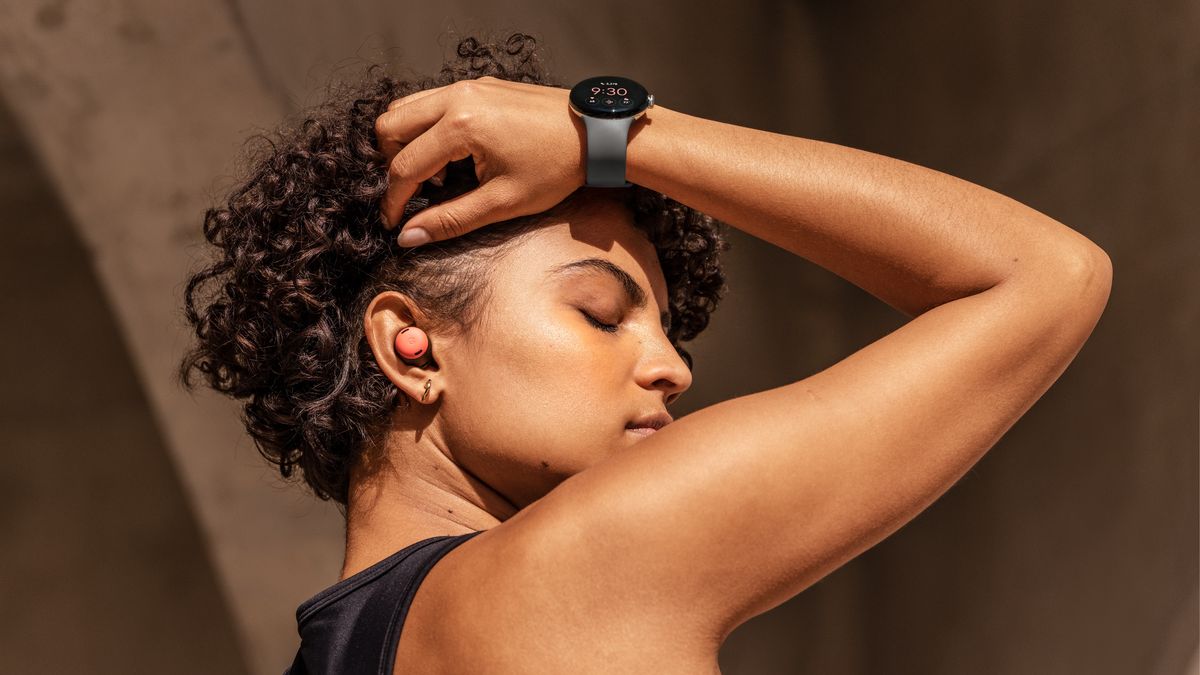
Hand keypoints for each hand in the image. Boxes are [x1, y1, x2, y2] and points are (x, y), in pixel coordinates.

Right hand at [375, 76, 586, 245]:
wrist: (595, 134)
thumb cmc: (557, 167)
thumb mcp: (503, 202)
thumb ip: (451, 220)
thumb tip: (409, 237)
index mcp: (461, 126)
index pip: (405, 166)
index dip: (395, 200)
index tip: (394, 223)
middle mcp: (457, 97)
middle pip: (390, 125)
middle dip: (391, 163)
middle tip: (414, 193)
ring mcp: (467, 86)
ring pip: (406, 107)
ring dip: (407, 142)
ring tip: (437, 175)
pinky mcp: (478, 85)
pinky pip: (432, 101)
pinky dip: (427, 127)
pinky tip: (453, 156)